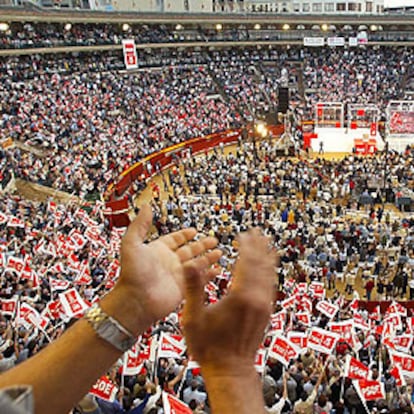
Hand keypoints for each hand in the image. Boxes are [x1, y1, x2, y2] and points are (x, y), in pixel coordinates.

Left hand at [104, 204, 221, 333]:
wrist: (136, 300)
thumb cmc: (132, 274)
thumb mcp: (132, 243)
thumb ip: (140, 224)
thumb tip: (144, 206)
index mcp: (158, 250)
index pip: (174, 239)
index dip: (184, 235)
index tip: (193, 230)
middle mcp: (169, 262)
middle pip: (190, 250)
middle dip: (202, 244)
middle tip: (213, 239)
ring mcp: (178, 275)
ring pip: (197, 263)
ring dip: (208, 257)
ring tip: (220, 252)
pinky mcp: (184, 288)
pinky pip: (200, 279)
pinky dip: (209, 274)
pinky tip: (217, 269)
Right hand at [182, 229, 275, 374]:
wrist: (231, 370)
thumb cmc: (210, 346)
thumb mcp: (194, 318)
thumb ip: (193, 288)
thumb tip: (190, 263)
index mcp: (240, 296)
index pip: (246, 262)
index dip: (246, 246)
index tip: (243, 234)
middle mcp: (256, 298)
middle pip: (261, 264)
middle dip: (259, 246)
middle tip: (256, 232)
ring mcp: (264, 306)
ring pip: (269, 274)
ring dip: (267, 256)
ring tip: (266, 243)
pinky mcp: (266, 313)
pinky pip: (271, 286)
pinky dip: (270, 271)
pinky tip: (268, 268)